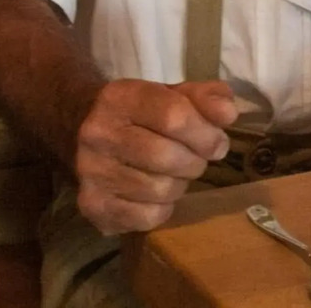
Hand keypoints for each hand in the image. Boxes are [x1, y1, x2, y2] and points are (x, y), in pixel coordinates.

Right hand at [74, 79, 236, 234]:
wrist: (83, 129)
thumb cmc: (143, 112)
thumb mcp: (175, 94)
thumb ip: (208, 97)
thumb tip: (228, 114)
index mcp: (122, 98)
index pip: (174, 117)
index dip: (206, 134)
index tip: (217, 142)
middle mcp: (99, 134)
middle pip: (167, 157)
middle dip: (196, 161)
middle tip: (197, 159)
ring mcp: (91, 172)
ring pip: (159, 190)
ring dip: (180, 184)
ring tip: (175, 173)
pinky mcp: (91, 205)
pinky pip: (146, 217)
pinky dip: (163, 208)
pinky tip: (157, 193)